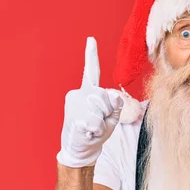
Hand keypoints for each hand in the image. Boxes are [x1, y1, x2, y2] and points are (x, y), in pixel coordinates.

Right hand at [56, 37, 122, 167]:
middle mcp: (78, 93)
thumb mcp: (112, 117)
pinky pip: (95, 122)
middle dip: (108, 111)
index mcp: (88, 91)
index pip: (92, 71)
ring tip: (92, 128)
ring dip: (102, 122)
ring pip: (101, 108)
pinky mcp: (73, 116)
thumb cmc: (97, 132)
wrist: (81, 150)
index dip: (91, 55)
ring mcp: (74, 104)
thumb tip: (115, 95)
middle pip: (105, 95)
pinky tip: (88, 133)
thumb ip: (116, 104)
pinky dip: (96, 130)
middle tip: (98, 122)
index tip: (91, 39)